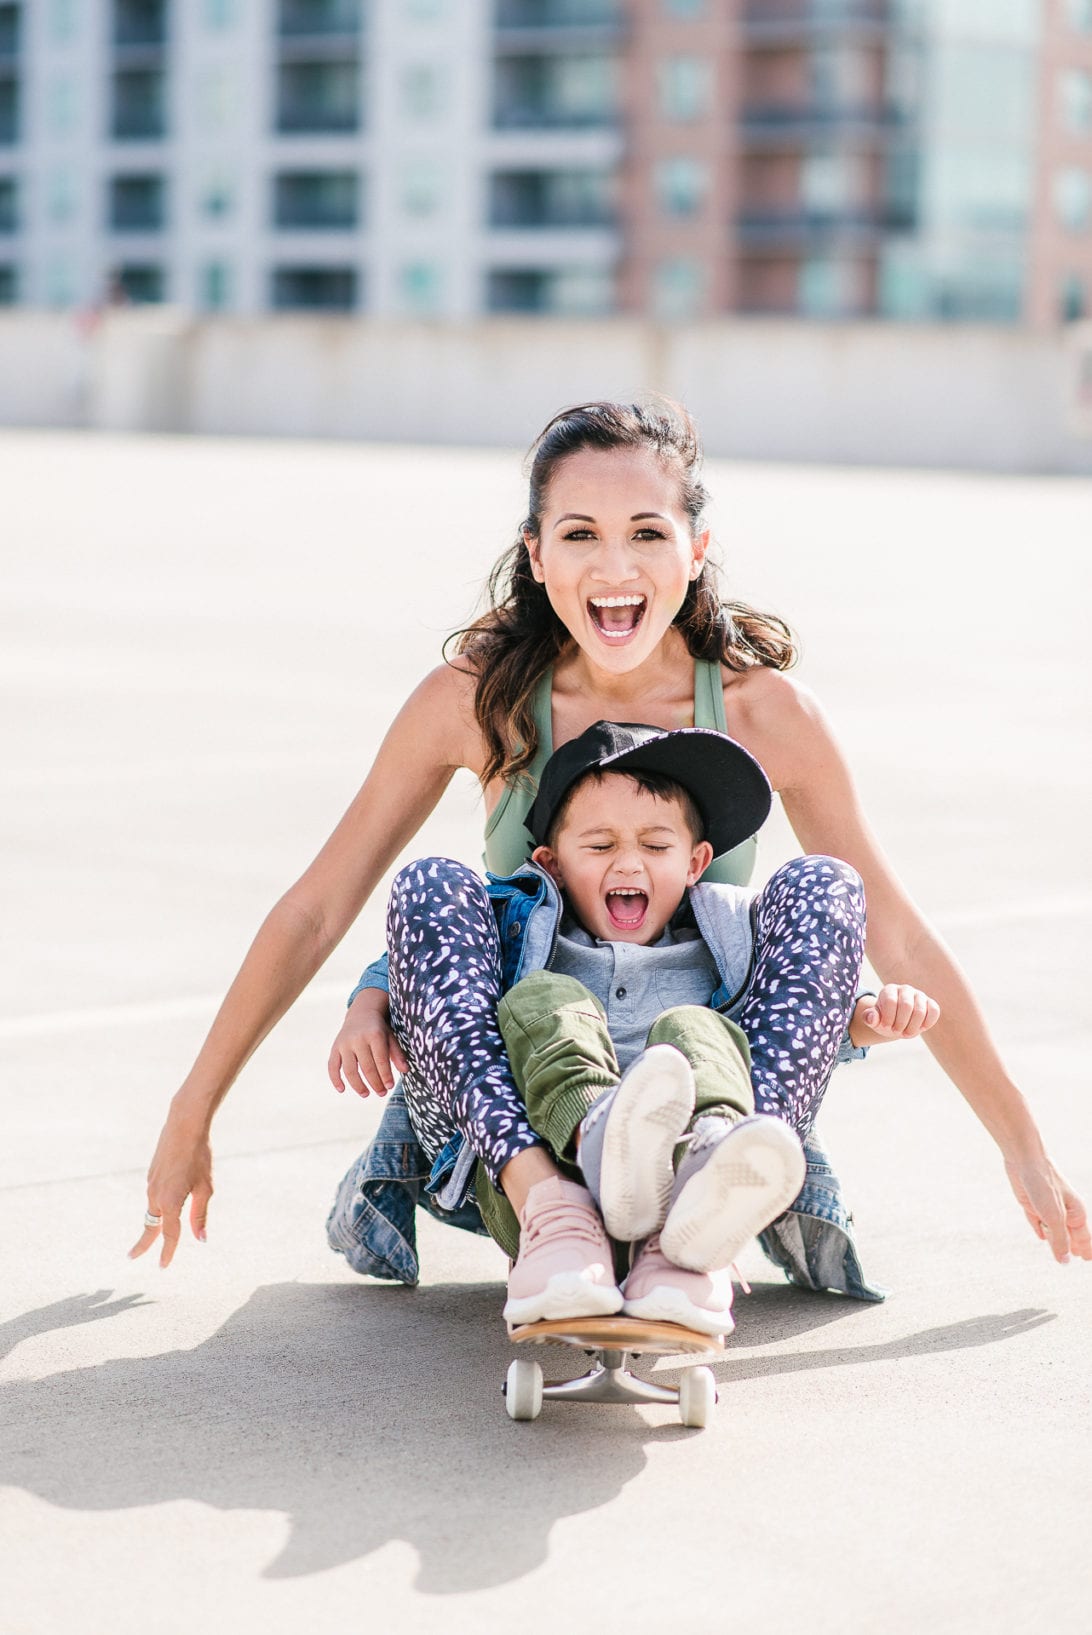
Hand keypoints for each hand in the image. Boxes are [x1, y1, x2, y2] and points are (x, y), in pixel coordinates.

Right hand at [128, 1102, 213, 1268]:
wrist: (184, 1126)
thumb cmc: (199, 1156)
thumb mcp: (206, 1187)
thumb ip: (200, 1214)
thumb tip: (201, 1239)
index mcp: (170, 1201)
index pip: (169, 1234)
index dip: (168, 1252)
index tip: (163, 1267)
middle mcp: (156, 1195)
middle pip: (150, 1226)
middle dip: (143, 1244)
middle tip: (132, 1257)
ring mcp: (151, 1184)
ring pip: (152, 1210)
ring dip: (153, 1224)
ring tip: (151, 1237)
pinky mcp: (151, 1175)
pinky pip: (153, 1196)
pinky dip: (156, 1206)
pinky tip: (164, 1204)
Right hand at [328, 987, 406, 1096]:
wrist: (361, 1013)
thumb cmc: (379, 1029)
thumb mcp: (391, 1037)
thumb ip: (397, 1053)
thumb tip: (405, 1070)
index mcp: (374, 1034)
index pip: (380, 1060)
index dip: (385, 1075)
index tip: (390, 1087)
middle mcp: (358, 1038)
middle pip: (366, 1067)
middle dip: (375, 1083)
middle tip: (382, 1093)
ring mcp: (344, 1043)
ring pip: (349, 1070)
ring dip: (358, 1085)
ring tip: (366, 1094)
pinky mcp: (335, 1047)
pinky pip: (332, 1066)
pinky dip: (335, 1079)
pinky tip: (342, 1090)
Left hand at [850, 983, 939, 1046]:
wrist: (897, 1022)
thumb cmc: (884, 1019)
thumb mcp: (874, 1020)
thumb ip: (869, 1018)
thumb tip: (871, 1018)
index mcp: (889, 990)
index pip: (891, 1002)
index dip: (888, 1018)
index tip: (885, 1026)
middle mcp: (905, 989)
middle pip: (906, 1006)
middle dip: (901, 1024)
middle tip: (896, 1032)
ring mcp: (919, 995)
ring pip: (920, 1010)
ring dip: (913, 1027)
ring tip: (906, 1032)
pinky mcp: (931, 1003)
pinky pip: (934, 1011)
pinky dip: (928, 1023)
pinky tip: (920, 1028)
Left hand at [1004, 1154, 1091, 1264]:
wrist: (1024, 1160)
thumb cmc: (1044, 1186)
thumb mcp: (1054, 1217)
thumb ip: (1060, 1239)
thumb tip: (1065, 1262)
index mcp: (1076, 1214)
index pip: (1085, 1238)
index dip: (1087, 1250)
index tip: (1088, 1260)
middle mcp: (1063, 1212)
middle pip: (1071, 1236)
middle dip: (1075, 1247)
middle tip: (1082, 1258)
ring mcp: (1047, 1209)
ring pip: (1054, 1231)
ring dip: (1057, 1242)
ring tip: (1065, 1254)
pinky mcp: (1031, 1205)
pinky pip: (1037, 1222)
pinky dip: (1039, 1229)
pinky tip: (1041, 1236)